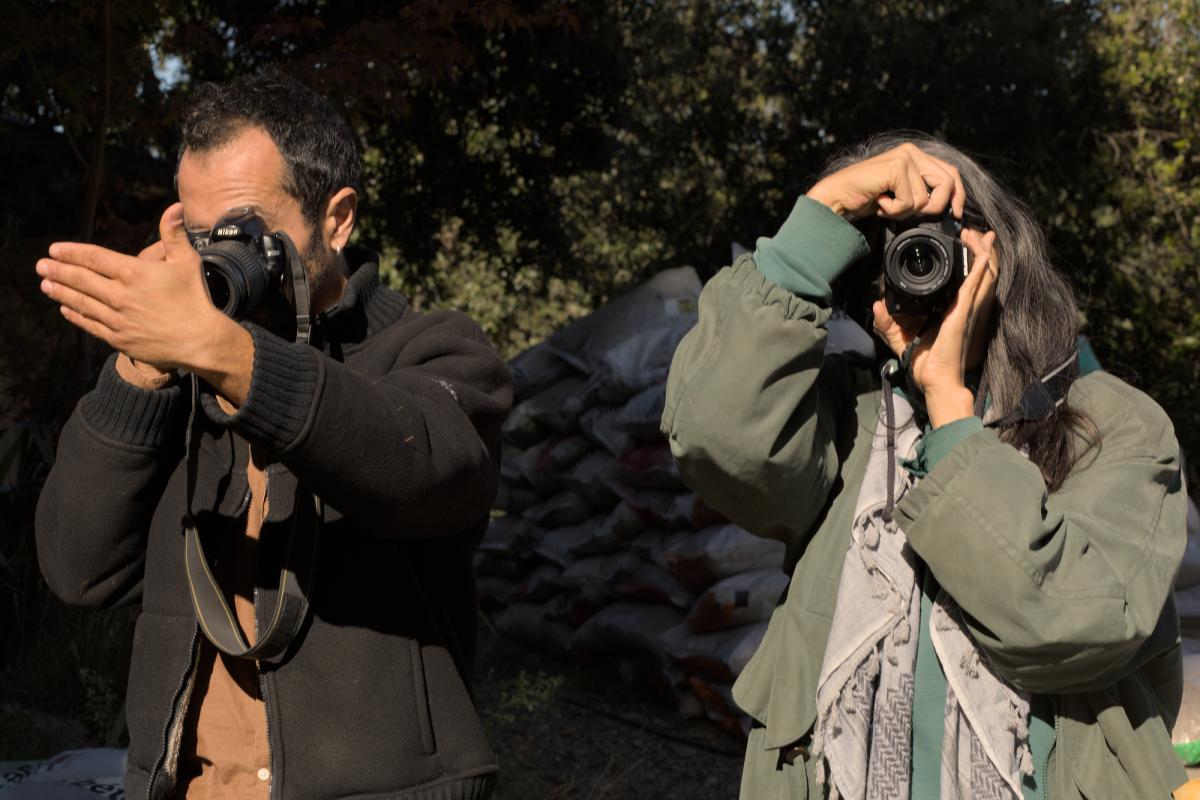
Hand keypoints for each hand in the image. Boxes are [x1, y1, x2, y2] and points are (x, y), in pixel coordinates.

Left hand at [37, 203, 254, 405]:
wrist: (200, 340)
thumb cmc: (196, 298)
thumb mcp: (187, 261)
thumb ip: (174, 234)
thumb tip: (174, 207)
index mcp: (133, 273)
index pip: (94, 258)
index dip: (72, 252)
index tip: (55, 249)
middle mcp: (120, 295)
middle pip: (81, 280)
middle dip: (58, 271)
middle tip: (41, 266)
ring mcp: (117, 318)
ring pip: (81, 302)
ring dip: (61, 292)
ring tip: (45, 285)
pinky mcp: (119, 338)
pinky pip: (91, 324)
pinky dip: (76, 315)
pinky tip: (66, 309)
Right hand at [807, 142, 965, 221]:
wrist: (837, 197)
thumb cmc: (866, 198)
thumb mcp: (901, 195)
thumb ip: (922, 192)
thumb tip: (948, 207)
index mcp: (915, 155)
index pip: (950, 172)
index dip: (958, 195)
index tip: (955, 215)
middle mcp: (911, 152)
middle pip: (947, 183)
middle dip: (935, 207)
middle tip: (910, 214)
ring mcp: (904, 158)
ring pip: (926, 198)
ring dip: (905, 211)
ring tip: (886, 204)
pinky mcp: (896, 168)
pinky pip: (910, 202)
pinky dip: (893, 210)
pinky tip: (879, 202)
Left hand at [872, 229, 998, 426]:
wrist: (934, 380)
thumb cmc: (925, 363)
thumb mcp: (900, 337)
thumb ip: (887, 321)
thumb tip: (877, 304)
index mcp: (950, 310)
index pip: (962, 281)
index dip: (966, 263)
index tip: (961, 244)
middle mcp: (962, 307)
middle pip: (978, 273)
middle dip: (979, 250)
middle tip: (974, 231)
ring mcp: (965, 310)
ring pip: (981, 275)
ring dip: (981, 253)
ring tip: (981, 234)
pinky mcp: (962, 315)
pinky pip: (973, 289)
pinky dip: (979, 271)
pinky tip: (982, 255)